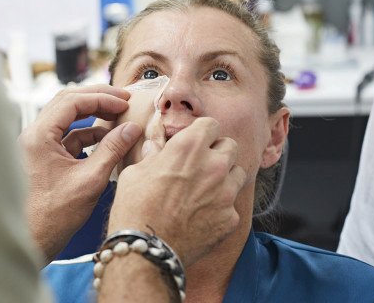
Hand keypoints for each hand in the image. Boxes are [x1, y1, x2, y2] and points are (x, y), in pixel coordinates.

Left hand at [19, 85, 142, 262]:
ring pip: (67, 119)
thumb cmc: (53, 216)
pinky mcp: (44, 158)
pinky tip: (106, 140)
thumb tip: (132, 129)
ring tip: (118, 118)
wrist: (30, 242)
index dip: (102, 98)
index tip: (124, 102)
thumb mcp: (90, 181)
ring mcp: (38, 146)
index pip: (72, 101)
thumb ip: (112, 150)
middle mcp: (34, 135)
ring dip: (93, 116)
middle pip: (68, 103)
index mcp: (39, 136)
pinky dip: (88, 134)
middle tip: (123, 100)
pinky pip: (67, 137)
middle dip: (97, 99)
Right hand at [107, 117, 246, 266]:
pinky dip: (221, 207)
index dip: (202, 132)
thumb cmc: (135, 207)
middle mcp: (214, 165)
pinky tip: (202, 215)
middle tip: (202, 164)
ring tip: (206, 188)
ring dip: (225, 176)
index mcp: (189, 147)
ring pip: (238, 173)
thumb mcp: (135, 172)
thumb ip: (152, 156)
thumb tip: (154, 149)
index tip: (195, 141)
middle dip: (218, 151)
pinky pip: (232, 205)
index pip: (211, 124)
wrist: (147, 249)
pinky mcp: (231, 218)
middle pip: (230, 145)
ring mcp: (226, 193)